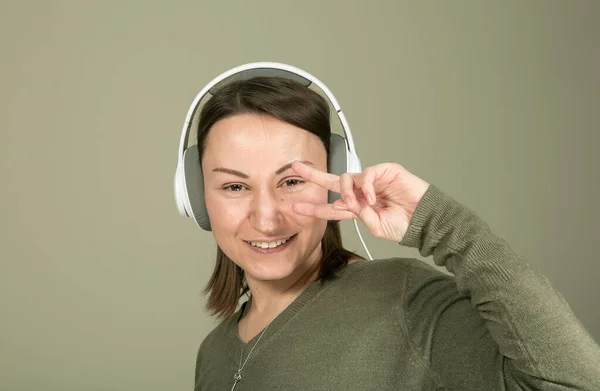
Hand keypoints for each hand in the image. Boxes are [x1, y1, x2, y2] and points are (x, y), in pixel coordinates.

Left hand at [291, 161, 429, 241]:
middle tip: (296, 168)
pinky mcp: (385, 171)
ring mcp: (373, 181)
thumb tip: (345, 203)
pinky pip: (366, 174)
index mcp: (359, 207)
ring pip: (347, 178)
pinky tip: (371, 197)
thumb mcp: (376, 227)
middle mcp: (362, 192)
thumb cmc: (404, 225)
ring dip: (346, 192)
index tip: (296, 207)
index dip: (314, 207)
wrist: (425, 221)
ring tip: (355, 204)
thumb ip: (359, 215)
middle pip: (333, 181)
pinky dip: (365, 186)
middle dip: (313, 175)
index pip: (332, 206)